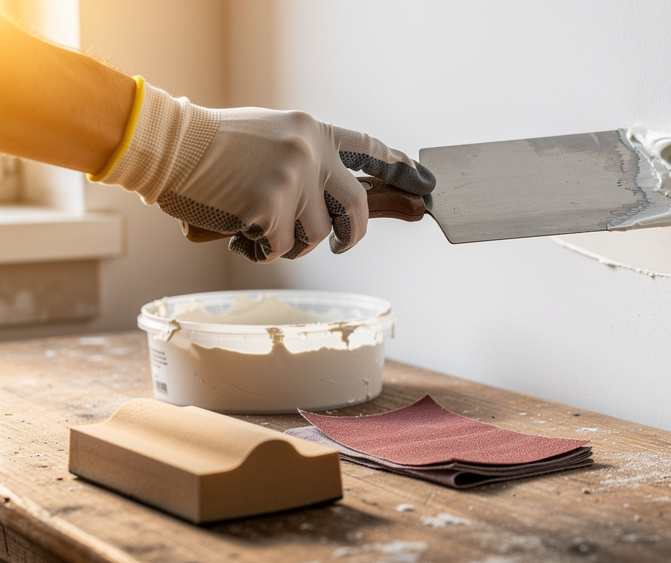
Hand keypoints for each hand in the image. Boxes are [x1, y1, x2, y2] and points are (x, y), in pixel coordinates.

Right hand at [92, 78, 433, 261]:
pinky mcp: (270, 208)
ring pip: (315, 236)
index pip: (369, 149)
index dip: (400, 169)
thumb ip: (306, 160)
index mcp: (312, 131)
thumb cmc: (213, 148)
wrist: (169, 147)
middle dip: (353, 234)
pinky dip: (262, 248)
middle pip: (355, 207)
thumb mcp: (270, 138)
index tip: (425, 185)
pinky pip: (281, 247)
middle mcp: (310, 153)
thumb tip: (336, 197)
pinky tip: (240, 231)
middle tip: (341, 246)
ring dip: (290, 242)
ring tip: (258, 227)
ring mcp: (292, 180)